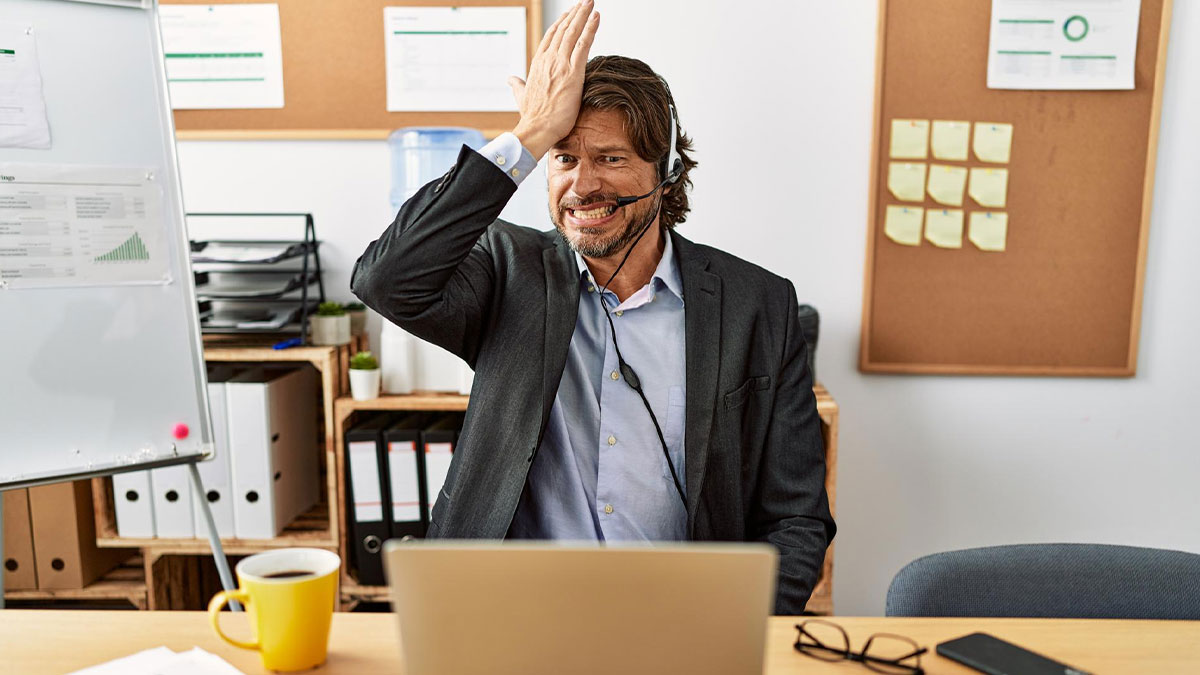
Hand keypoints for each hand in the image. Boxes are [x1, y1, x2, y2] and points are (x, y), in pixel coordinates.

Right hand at [509, 1, 599, 158]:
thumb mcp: (521, 96)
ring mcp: (560, 64)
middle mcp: (548, 60)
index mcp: (537, 64)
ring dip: (583, 15)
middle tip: (584, 2)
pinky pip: (583, 44)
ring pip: (573, 33)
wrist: (537, 128)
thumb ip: (517, 85)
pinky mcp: (573, 72)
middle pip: (563, 30)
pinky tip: (596, 17)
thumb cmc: (532, 117)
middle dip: (574, 14)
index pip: (550, 37)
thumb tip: (511, 80)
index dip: (560, 24)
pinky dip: (590, 29)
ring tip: (590, 3)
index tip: (569, 15)